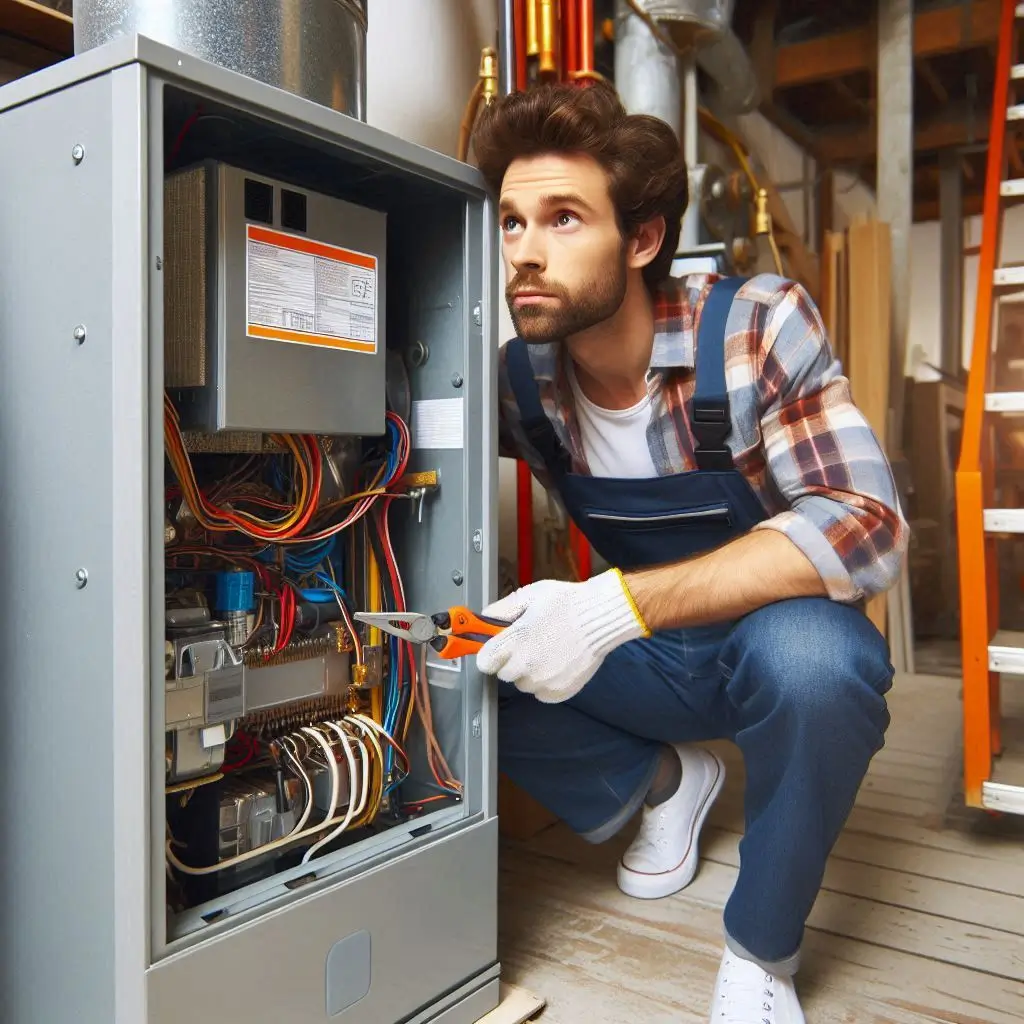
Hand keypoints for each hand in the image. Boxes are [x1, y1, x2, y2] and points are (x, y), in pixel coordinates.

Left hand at [475, 568, 650, 702]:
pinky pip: (542, 693)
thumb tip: (484, 618)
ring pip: (524, 684)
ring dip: (529, 672)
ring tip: (547, 651)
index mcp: (515, 641)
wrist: (601, 617)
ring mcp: (544, 681)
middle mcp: (527, 665)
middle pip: (504, 674)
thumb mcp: (529, 595)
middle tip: (529, 643)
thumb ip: (501, 609)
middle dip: (511, 660)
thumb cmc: (568, 603)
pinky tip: (557, 663)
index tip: (496, 648)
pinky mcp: (560, 691)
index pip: (484, 661)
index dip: (490, 653)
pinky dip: (546, 683)